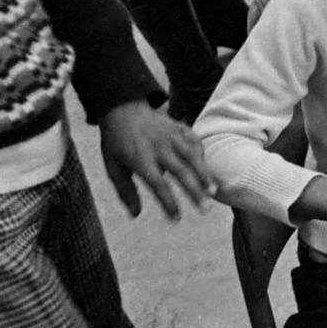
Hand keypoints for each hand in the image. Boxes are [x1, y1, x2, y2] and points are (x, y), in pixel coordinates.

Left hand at [98, 101, 215, 219]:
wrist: (122, 108)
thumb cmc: (116, 142)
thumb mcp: (112, 167)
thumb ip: (125, 191)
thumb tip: (136, 215)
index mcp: (140, 158)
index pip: (158, 184)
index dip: (168, 203)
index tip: (176, 219)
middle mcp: (158, 147)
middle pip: (181, 172)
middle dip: (195, 193)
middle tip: (205, 211)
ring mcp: (171, 135)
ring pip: (193, 157)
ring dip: (205, 176)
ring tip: (214, 192)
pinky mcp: (179, 127)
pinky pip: (195, 142)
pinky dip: (203, 157)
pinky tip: (206, 172)